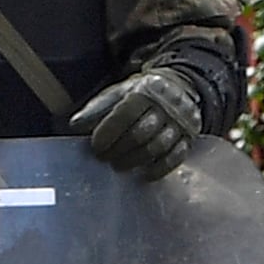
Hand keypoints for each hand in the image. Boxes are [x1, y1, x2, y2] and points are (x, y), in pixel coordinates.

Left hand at [79, 68, 201, 181]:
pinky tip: (145, 174)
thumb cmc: (139, 94)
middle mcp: (164, 106)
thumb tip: (75, 124)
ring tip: (120, 166)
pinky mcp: (189, 138)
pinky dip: (159, 168)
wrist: (176, 88)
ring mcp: (179, 123)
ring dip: (135, 161)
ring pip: (157, 147)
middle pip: (140, 134)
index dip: (108, 133)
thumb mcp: (118, 93)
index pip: (124, 115)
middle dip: (119, 150)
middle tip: (105, 159)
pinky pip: (176, 157)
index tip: (96, 147)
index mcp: (143, 92)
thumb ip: (97, 108)